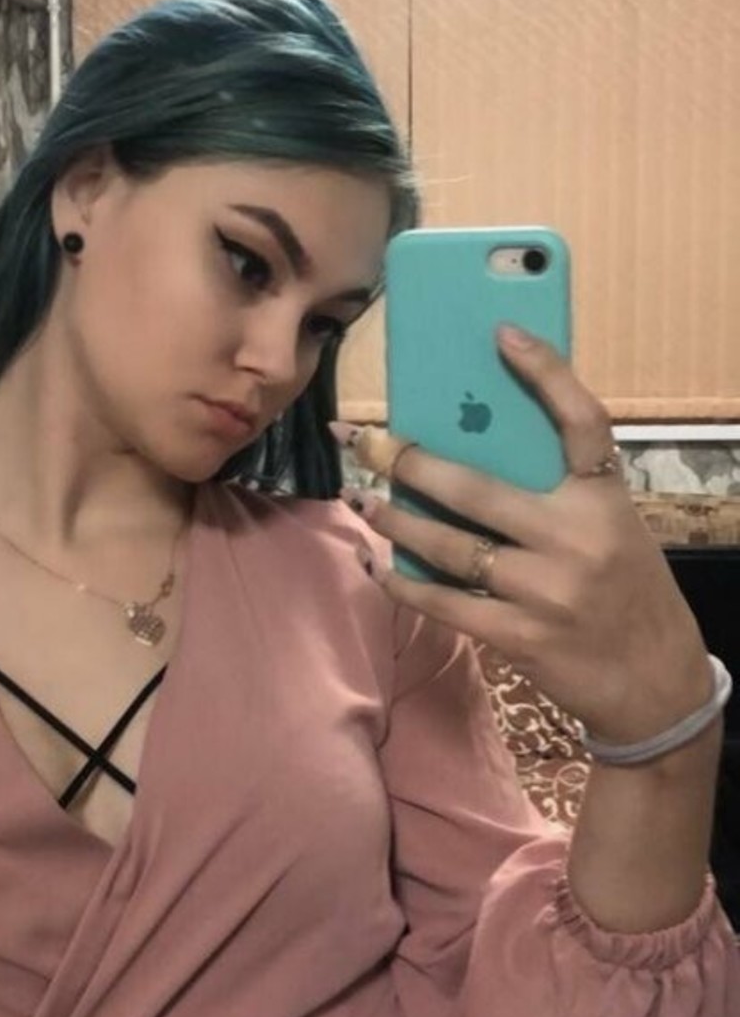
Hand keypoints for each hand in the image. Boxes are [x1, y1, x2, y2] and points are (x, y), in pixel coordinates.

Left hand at [337, 325, 712, 744]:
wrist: (656, 682)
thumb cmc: (626, 590)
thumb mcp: (610, 526)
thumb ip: (559, 491)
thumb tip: (476, 447)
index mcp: (604, 498)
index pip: (581, 421)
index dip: (546, 372)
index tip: (503, 333)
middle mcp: (577, 538)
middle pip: (477, 488)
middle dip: (409, 461)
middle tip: (363, 440)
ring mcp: (546, 591)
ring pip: (450, 547)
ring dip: (396, 521)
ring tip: (360, 500)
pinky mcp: (521, 636)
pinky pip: (447, 604)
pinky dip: (406, 583)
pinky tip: (379, 565)